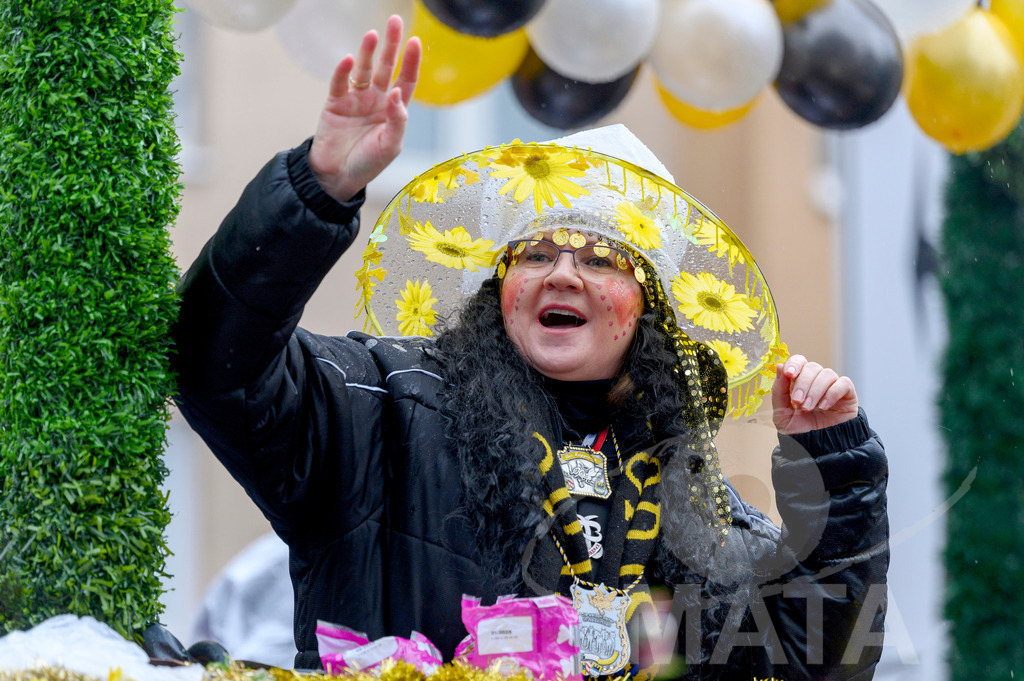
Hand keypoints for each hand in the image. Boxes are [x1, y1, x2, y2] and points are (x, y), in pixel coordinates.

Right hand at [309, 15, 420, 201]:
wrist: (337, 177)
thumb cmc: (367, 164)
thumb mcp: (390, 146)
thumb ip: (398, 120)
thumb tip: (398, 93)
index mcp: (394, 110)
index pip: (406, 79)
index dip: (411, 61)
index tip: (415, 41)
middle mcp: (376, 100)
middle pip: (386, 66)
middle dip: (391, 45)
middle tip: (395, 21)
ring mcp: (355, 99)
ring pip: (364, 70)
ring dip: (368, 52)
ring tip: (373, 35)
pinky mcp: (335, 103)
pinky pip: (340, 83)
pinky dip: (343, 71)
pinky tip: (349, 60)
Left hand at [771, 355, 857, 434]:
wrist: (818, 449)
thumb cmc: (799, 430)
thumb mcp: (781, 413)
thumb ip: (779, 390)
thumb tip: (780, 365)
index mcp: (799, 381)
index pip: (799, 361)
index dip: (795, 364)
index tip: (789, 374)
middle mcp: (816, 381)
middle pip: (812, 367)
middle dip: (802, 384)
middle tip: (798, 402)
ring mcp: (832, 386)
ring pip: (826, 374)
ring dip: (815, 391)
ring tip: (808, 409)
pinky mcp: (847, 394)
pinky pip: (843, 383)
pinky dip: (832, 393)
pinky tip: (824, 407)